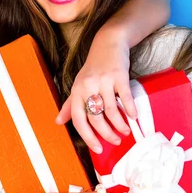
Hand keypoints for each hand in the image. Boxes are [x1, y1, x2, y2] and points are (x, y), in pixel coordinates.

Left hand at [56, 36, 136, 152]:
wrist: (108, 43)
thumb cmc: (93, 68)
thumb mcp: (78, 85)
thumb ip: (69, 105)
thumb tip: (58, 122)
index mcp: (76, 91)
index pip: (79, 120)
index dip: (88, 137)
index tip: (98, 148)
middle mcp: (87, 87)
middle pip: (96, 118)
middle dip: (106, 134)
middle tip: (116, 141)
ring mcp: (103, 81)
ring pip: (111, 110)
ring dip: (120, 124)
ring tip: (126, 131)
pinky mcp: (118, 75)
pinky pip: (125, 97)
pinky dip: (130, 109)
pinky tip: (134, 117)